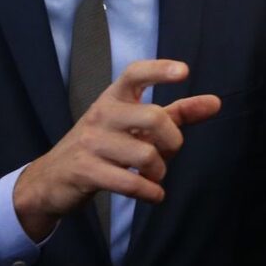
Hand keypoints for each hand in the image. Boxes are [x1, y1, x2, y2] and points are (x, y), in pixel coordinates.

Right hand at [12, 59, 220, 240]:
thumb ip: (176, 114)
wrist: (50, 179)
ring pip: (146, 155)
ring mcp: (91, 142)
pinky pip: (130, 182)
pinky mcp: (85, 170)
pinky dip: (150, 193)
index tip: (184, 72)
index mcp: (114, 98)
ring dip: (159, 173)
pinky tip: (153, 195)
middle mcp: (102, 114)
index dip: (159, 70)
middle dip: (173, 142)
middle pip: (154, 118)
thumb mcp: (134, 126)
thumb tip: (215, 102)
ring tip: (153, 177)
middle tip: (167, 154)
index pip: (134, 74)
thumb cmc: (102, 147)